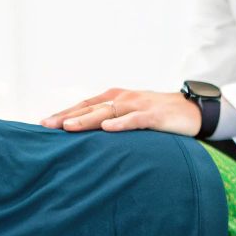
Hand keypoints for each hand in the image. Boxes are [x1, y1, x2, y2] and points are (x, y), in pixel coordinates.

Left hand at [41, 88, 199, 135]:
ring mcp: (138, 105)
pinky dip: (121, 123)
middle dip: (67, 117)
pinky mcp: (154, 115)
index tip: (43, 124)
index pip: (84, 106)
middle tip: (46, 126)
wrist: (192, 111)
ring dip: (87, 120)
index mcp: (115, 98)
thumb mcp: (130, 116)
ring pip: (108, 111)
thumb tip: (87, 137)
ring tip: (68, 127)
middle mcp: (123, 98)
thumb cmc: (157, 116)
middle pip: (90, 108)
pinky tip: (108, 128)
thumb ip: (111, 122)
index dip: (64, 113)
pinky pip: (135, 119)